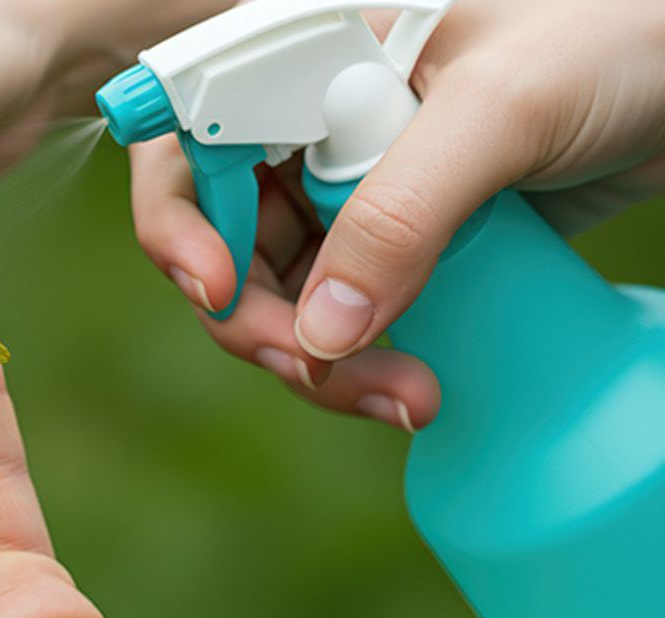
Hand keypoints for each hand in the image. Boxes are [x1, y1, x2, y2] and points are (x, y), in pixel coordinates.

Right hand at [131, 0, 664, 430]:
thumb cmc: (618, 35)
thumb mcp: (500, 109)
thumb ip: (400, 211)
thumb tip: (321, 334)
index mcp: (308, 59)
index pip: (191, 143)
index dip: (181, 224)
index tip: (218, 294)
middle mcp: (317, 121)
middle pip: (226, 237)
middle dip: (261, 321)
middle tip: (325, 374)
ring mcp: (361, 185)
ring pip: (287, 291)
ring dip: (320, 361)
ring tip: (404, 399)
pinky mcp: (413, 237)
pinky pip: (352, 312)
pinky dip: (365, 361)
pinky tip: (411, 385)